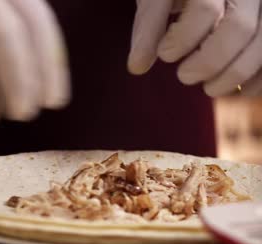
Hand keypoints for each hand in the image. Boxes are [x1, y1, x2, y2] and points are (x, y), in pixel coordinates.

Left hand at [128, 0, 261, 96]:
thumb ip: (148, 27)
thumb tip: (137, 67)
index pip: (205, 10)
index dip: (183, 39)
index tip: (165, 54)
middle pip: (239, 28)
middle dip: (209, 62)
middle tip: (184, 76)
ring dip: (234, 75)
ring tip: (209, 89)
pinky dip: (258, 81)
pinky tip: (236, 91)